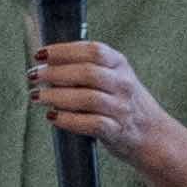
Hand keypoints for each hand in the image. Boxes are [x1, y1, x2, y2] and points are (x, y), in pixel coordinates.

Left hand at [26, 36, 186, 186]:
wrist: (154, 136)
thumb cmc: (123, 103)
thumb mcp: (115, 77)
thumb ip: (89, 67)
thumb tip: (46, 62)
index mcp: (120, 64)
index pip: (93, 50)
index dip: (63, 50)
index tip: (40, 54)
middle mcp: (123, 84)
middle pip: (86, 73)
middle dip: (54, 73)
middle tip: (33, 76)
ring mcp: (121, 108)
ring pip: (86, 98)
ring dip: (56, 96)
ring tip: (36, 96)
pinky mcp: (117, 131)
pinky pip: (90, 124)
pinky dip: (68, 120)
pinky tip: (52, 117)